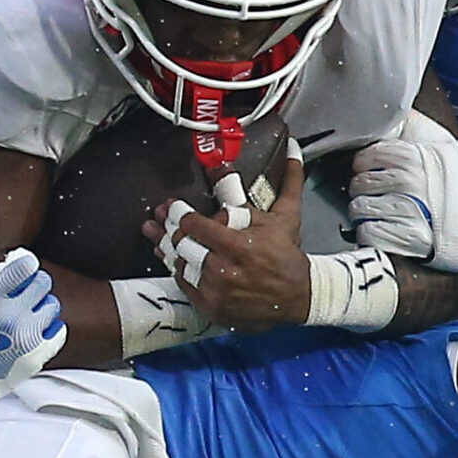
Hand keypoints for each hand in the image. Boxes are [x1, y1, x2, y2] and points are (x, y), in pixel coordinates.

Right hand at [0, 248, 64, 457]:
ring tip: (21, 316)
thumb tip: (14, 259)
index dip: (22, 263)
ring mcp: (27, 339)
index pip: (26, 265)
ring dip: (39, 305)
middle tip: (16, 295)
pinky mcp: (37, 357)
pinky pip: (59, 330)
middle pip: (42, 281)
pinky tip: (31, 330)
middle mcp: (12, 318)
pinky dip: (48, 327)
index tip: (17, 270)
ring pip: (52, 305)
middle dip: (30, 283)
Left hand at [143, 156, 309, 330]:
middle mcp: (223, 270)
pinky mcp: (212, 308)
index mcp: (238, 246)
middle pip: (181, 244)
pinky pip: (184, 286)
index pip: (193, 225)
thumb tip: (294, 148)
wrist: (300, 297)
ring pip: (179, 265)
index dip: (179, 213)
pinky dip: (177, 271)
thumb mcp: (285, 217)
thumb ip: (288, 182)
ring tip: (157, 235)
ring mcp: (216, 292)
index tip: (174, 207)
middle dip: (168, 228)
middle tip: (159, 218)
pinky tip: (173, 258)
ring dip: (166, 249)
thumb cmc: (288, 255)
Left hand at [347, 111, 457, 292]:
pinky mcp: (406, 239)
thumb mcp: (445, 148)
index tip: (375, 172)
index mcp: (415, 157)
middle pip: (359, 183)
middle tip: (379, 195)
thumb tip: (393, 112)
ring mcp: (408, 211)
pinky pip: (367, 233)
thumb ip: (416, 130)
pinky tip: (383, 229)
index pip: (365, 156)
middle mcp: (410, 182)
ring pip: (358, 209)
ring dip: (365, 213)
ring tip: (381, 213)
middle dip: (364, 190)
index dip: (366, 165)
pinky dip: (370, 233)